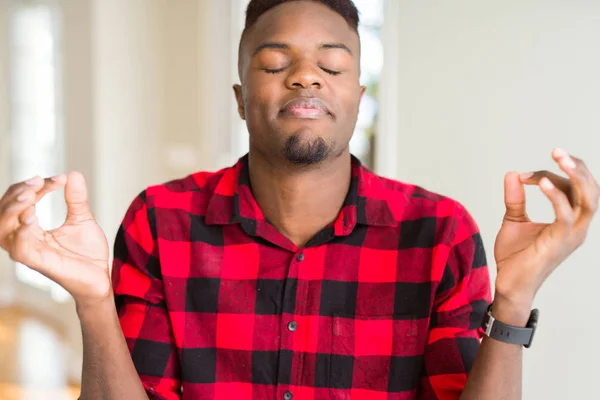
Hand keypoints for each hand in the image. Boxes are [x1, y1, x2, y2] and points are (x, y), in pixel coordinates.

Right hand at [0, 172, 110, 306]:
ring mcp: (29, 252)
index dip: (36, 187)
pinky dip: (20, 232)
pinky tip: (31, 218)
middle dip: (18, 193)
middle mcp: (24, 240)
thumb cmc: (88, 253)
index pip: (21, 202)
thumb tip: (72, 174)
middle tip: (39, 181)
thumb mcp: (82, 219)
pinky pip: (18, 249)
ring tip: (31, 194)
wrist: (101, 278)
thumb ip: (76, 199)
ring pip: (3, 229)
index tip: (59, 178)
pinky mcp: (38, 264)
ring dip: (13, 209)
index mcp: (31, 229)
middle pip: (4, 213)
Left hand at [493, 148, 598, 312]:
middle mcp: (577, 227)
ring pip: (587, 199)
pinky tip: (541, 183)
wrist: (509, 284)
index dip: (550, 175)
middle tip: (558, 151)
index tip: (523, 176)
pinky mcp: (560, 242)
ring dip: (575, 175)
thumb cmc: (515, 257)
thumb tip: (513, 173)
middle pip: (590, 190)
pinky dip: (556, 196)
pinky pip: (565, 215)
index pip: (572, 188)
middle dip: (577, 167)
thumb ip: (516, 199)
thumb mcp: (514, 220)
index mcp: (570, 221)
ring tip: (559, 157)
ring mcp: (572, 235)